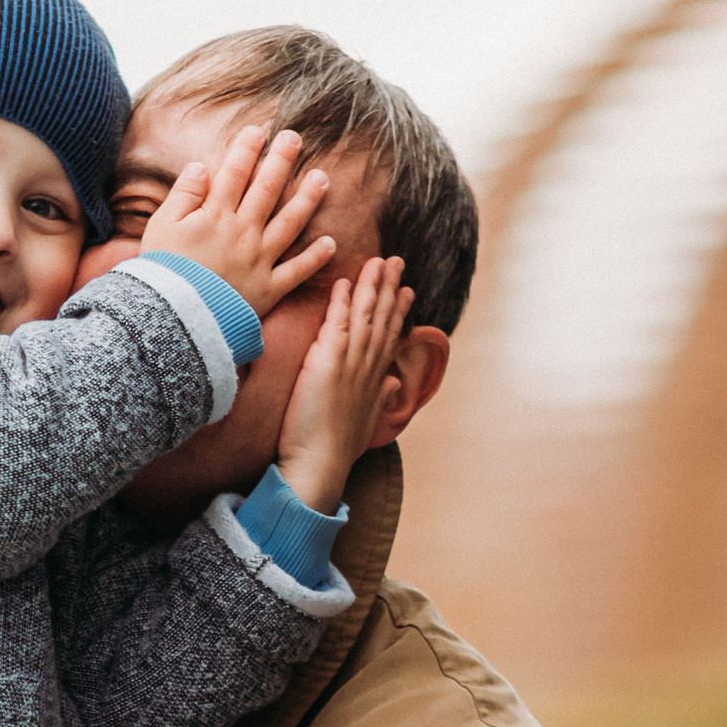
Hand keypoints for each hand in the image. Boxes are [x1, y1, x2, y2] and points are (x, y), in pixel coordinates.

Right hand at [140, 120, 334, 320]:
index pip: (235, 173)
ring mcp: (259, 260)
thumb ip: (184, 194)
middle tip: (295, 138)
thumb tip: (203, 166)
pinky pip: (297, 271)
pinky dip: (315, 258)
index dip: (247, 149)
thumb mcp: (162, 226)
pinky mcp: (268, 289)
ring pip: (290, 223)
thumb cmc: (162, 272)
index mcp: (215, 216)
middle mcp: (243, 232)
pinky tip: (330, 242)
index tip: (258, 130)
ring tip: (322, 178)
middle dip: (282, 160)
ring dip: (307, 199)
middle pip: (267, 189)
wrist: (174, 319)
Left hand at [276, 256, 413, 512]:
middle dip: (389, 287)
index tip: (406, 288)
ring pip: (364, 316)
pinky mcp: (327, 364)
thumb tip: (392, 384)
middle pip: (382, 318)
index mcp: (374, 379)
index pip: (389, 336)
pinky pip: (336, 325)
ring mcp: (349, 364)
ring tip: (377, 261)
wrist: (319, 465)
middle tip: (395, 261)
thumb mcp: (365, 420)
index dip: (398, 310)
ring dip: (370, 286)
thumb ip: (380, 397)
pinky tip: (344, 282)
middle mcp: (366, 368)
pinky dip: (341, 302)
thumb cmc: (336, 449)